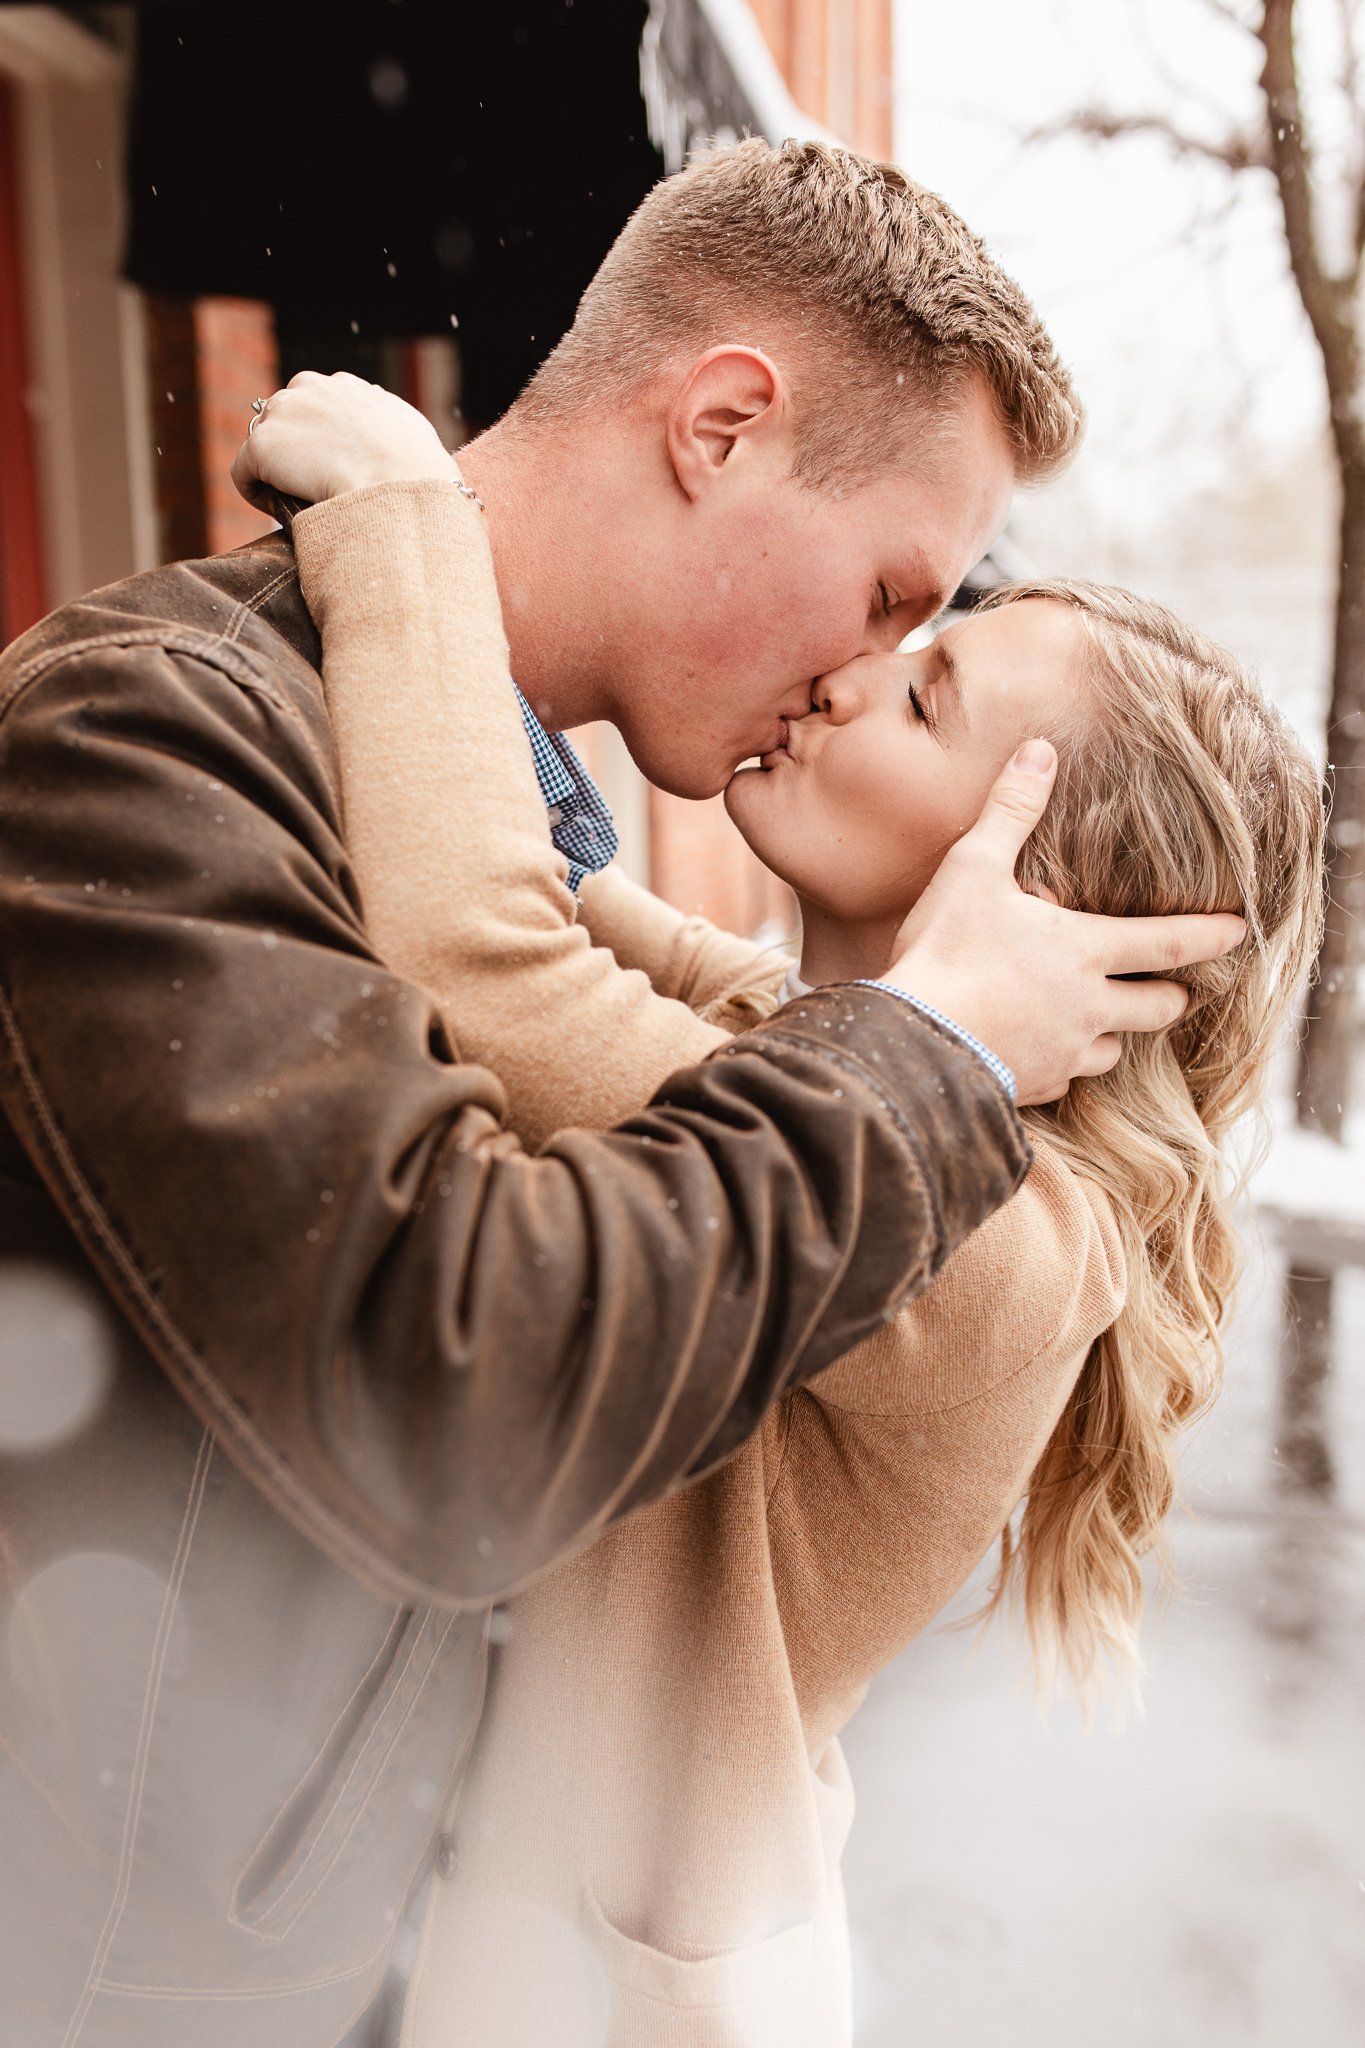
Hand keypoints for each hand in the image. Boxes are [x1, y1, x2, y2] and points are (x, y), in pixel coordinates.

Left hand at [231, 370, 461, 511]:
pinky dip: (254, 492)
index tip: (330, 465)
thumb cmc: (417, 469)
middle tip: (310, 484)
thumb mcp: (411, 433)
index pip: (316, 404)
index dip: (318, 438)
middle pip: (284, 417)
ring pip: (264, 444)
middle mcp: (309, 387)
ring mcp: (282, 414)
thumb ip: (389, 427)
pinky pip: (243, 473)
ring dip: (274, 470)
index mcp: (345, 385)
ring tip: (294, 500)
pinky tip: (276, 509)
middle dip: (292, 448)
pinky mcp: (261, 445)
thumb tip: (386, 442)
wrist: (398, 483)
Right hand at [883, 739, 1245, 1105]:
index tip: (1240, 931)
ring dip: (1115, 1034)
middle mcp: (1088, 1007)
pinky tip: (1043, 1055)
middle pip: (1157, 1008)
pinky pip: (1066, 1080)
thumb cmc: (945, 950)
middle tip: (1179, 988)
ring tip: (1100, 1021)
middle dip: (1173, 995)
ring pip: (1114, 1051)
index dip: (1211, 935)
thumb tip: (1040, 751)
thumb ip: (1011, 811)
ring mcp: (1064, 1054)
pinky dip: (1063, 1066)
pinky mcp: (1035, 1087)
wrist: (912, 1041)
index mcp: (1084, 951)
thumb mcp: (973, 868)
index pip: (1169, 941)